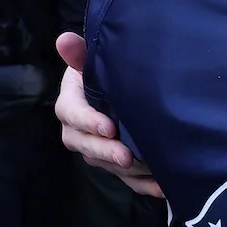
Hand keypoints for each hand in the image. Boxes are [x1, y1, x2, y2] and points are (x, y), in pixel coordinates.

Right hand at [53, 33, 161, 197]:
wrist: (119, 89)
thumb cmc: (104, 72)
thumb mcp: (93, 60)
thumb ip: (81, 54)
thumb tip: (64, 39)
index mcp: (71, 104)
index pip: (72, 114)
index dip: (88, 122)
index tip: (109, 127)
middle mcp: (78, 131)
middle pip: (86, 146)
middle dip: (107, 152)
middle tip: (127, 156)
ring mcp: (97, 150)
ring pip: (107, 166)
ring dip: (128, 171)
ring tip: (151, 169)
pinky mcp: (115, 165)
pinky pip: (127, 179)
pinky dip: (145, 185)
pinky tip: (163, 186)